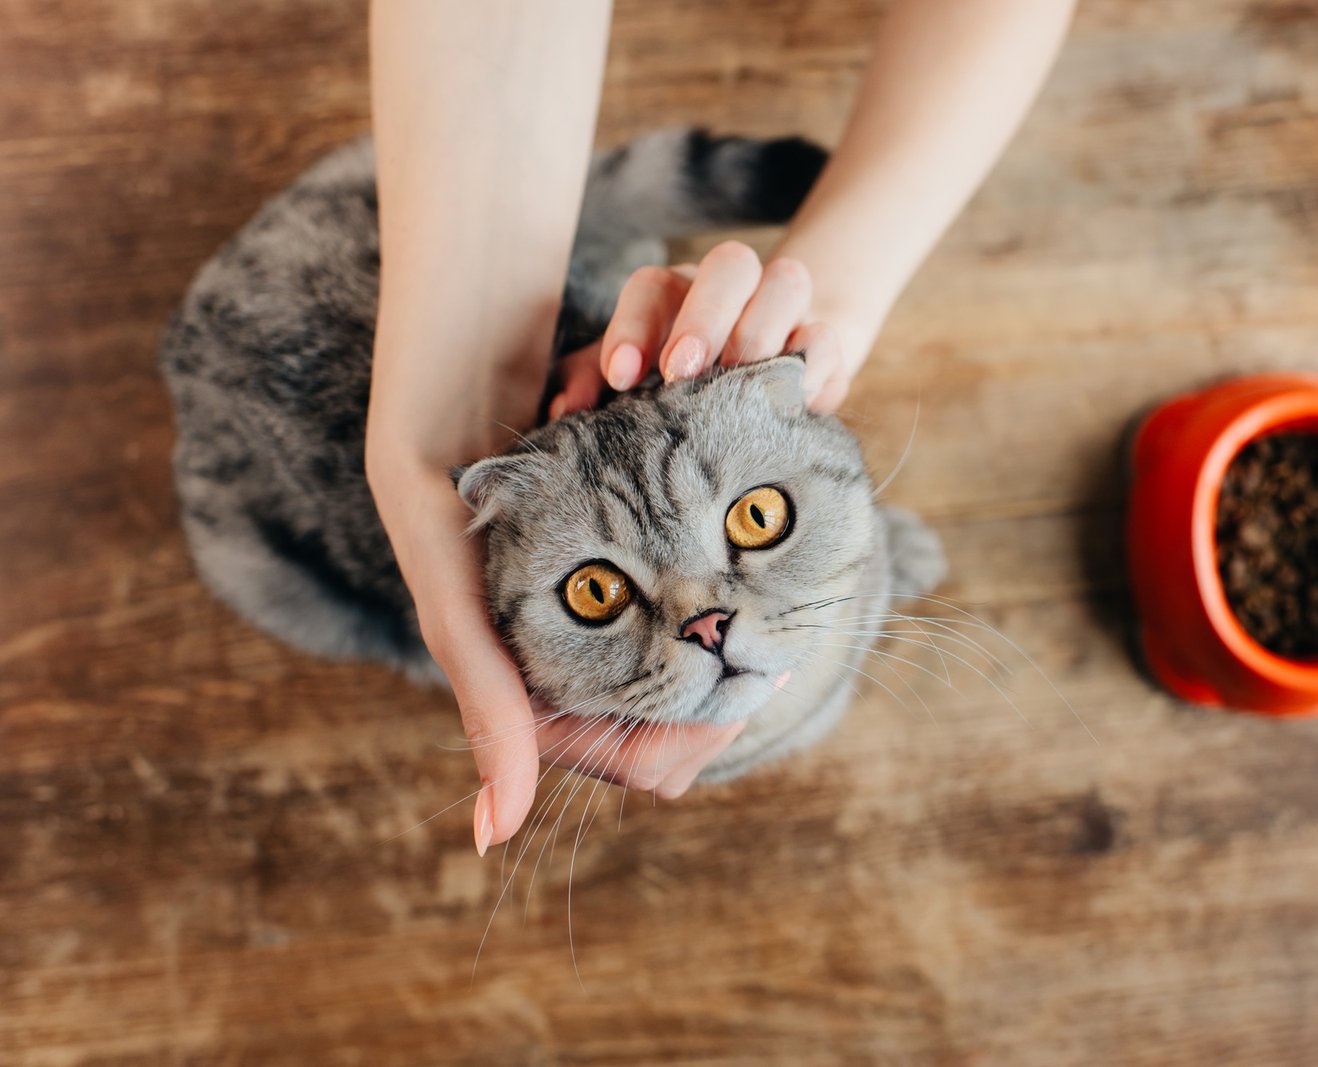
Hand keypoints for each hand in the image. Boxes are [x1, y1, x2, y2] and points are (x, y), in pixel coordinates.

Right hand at [366, 453, 747, 854]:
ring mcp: (604, 609)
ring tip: (771, 610)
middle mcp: (573, 657)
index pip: (632, 757)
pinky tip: (745, 552)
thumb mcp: (461, 607)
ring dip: (726, 646)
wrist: (455, 374)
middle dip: (722, 693)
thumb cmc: (438, 499)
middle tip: (773, 647)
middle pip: (674, 721)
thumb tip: (494, 835)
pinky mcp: (628, 559)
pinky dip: (713, 587)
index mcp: (531, 688)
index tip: (749, 689)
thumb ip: (489, 710)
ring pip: (690, 667)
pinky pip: (687, 600)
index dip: (691, 739)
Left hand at [548, 241, 868, 417]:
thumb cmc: (679, 391)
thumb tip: (563, 410)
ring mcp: (786, 311)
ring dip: (760, 329)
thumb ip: (591, 388)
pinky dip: (813, 362)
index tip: (623, 376)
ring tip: (737, 381)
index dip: (634, 325)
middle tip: (682, 371)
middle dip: (704, 314)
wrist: (760, 399)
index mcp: (677, 295)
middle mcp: (734, 290)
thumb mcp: (630, 387)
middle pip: (729, 264)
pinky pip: (829, 337)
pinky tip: (791, 398)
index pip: (653, 286)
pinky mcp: (825, 346)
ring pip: (788, 280)